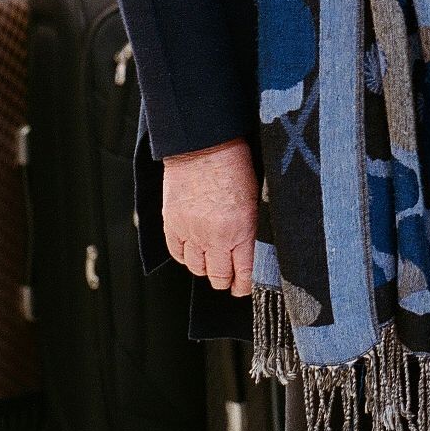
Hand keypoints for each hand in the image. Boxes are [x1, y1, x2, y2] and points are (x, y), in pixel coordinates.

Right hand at [161, 140, 259, 296]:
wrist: (203, 143)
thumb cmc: (235, 163)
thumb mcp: (256, 197)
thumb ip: (253, 227)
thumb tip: (255, 250)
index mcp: (242, 229)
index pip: (244, 274)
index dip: (244, 285)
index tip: (244, 287)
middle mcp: (215, 236)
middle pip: (219, 277)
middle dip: (226, 281)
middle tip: (230, 278)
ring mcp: (191, 231)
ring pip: (197, 268)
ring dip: (206, 268)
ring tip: (212, 262)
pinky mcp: (172, 223)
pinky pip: (177, 253)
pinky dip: (185, 256)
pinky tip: (193, 250)